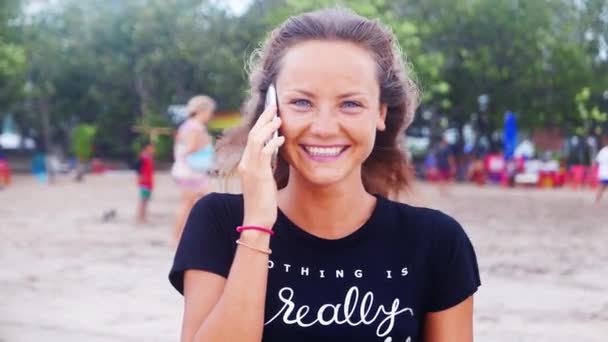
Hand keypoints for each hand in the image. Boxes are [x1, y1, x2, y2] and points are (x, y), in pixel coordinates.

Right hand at [238, 103, 284, 228]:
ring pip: (256, 140)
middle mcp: (245, 163)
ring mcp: (250, 169)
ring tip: (278, 118)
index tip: (270, 113)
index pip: (252, 137)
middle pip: (252, 134)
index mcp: (246, 163)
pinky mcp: (257, 175)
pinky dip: (272, 144)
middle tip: (273, 105)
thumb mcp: (264, 180)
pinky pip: (263, 154)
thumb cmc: (263, 202)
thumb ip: (266, 164)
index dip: (261, 123)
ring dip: (268, 127)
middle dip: (263, 119)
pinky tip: (281, 139)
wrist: (257, 219)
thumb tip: (274, 150)